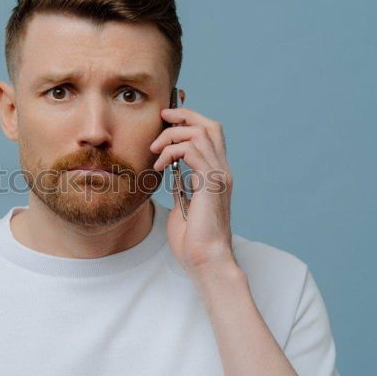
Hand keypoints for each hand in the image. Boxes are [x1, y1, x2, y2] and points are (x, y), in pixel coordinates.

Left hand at [149, 90, 235, 277]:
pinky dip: (172, 151)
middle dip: (184, 115)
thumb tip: (172, 175)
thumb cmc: (192, 240)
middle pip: (210, 125)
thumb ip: (182, 187)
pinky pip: (192, 151)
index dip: (190, 120)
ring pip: (200, 133)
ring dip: (172, 135)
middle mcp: (221, 171)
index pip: (210, 134)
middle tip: (162, 118)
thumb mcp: (183, 205)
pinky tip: (159, 165)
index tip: (166, 120)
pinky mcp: (210, 183)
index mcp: (216, 174)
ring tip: (155, 150)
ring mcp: (219, 176)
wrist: (205, 260)